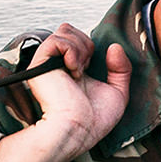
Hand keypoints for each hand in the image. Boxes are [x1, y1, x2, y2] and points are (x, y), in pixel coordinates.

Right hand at [26, 24, 131, 156]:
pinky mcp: (39, 64)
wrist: (77, 130)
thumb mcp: (118, 93)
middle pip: (70, 30)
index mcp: (73, 69)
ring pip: (64, 31)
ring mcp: (47, 64)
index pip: (79, 40)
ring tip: (79, 71)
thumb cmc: (94, 121)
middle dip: (87, 43)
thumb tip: (114, 46)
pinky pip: (56, 40)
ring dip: (81, 47)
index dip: (93, 47)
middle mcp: (58, 64)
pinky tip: (73, 70)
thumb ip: (121, 69)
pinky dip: (71, 50)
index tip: (98, 67)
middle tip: (87, 68)